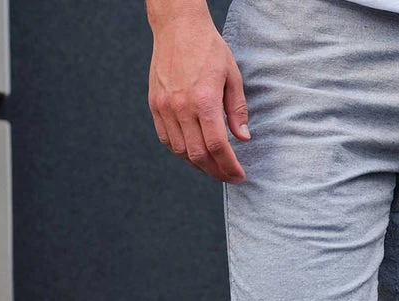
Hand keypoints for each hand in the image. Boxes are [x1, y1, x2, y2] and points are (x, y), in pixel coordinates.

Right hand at [148, 10, 249, 182]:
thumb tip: (243, 138)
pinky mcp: (155, 105)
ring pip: (181, 151)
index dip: (229, 167)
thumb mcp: (232, 76)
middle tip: (228, 176)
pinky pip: (166, 139)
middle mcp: (182, 107)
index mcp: (204, 100)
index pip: (218, 146)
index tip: (238, 176)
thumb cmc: (208, 48)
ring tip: (213, 166)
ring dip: (198, 165)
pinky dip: (181, 152)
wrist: (178, 26)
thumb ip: (237, 110)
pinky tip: (193, 153)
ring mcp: (165, 107)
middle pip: (198, 155)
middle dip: (216, 172)